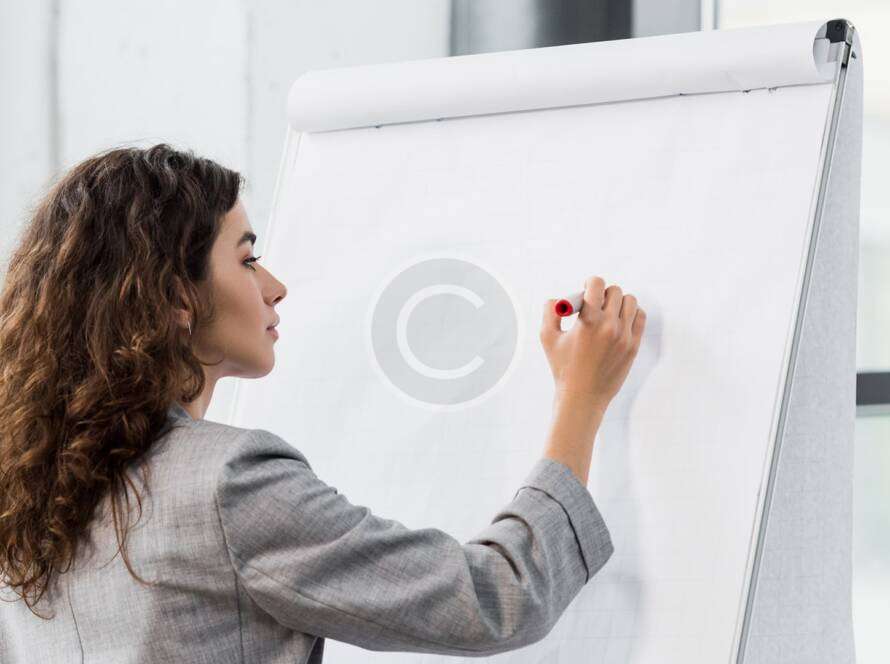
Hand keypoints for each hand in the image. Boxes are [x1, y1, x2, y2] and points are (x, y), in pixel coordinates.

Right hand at [539, 276, 645, 412]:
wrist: (582, 397)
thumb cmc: (562, 367)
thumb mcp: (547, 338)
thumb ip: (550, 311)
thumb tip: (559, 299)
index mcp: (588, 321)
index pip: (597, 284)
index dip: (590, 282)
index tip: (586, 289)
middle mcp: (609, 326)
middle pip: (614, 291)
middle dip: (602, 294)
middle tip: (594, 305)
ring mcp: (625, 336)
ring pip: (630, 301)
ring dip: (618, 302)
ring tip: (607, 313)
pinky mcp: (633, 345)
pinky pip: (640, 316)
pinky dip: (631, 313)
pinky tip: (619, 321)